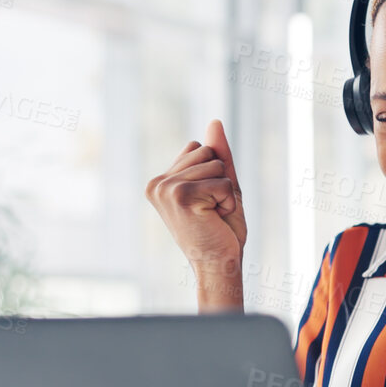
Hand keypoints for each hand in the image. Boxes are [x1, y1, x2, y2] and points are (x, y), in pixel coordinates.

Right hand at [146, 119, 247, 307]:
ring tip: (212, 215)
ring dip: (225, 192)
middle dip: (220, 179)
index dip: (213, 172)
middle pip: (206, 151)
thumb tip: (214, 121)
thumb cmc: (220, 230)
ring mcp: (166, 189)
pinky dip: (228, 201)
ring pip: (215, 165)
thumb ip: (217, 155)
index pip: (197, 146)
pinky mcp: (180, 195)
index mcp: (160, 181)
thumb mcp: (221, 185)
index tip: (206, 201)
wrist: (219, 265)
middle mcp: (157, 184)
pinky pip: (222, 182)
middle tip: (211, 210)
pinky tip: (215, 219)